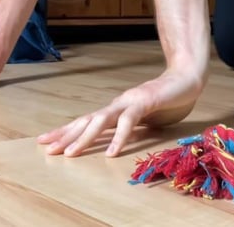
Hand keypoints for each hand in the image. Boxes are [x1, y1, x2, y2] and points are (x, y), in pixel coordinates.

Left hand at [37, 69, 202, 157]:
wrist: (187, 79)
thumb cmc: (166, 102)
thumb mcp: (144, 121)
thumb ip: (129, 130)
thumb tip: (114, 144)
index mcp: (115, 110)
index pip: (85, 121)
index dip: (65, 131)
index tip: (46, 141)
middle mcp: (116, 104)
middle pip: (85, 120)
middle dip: (65, 134)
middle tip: (47, 148)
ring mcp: (129, 102)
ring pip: (101, 120)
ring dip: (84, 138)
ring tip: (70, 153)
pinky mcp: (144, 102)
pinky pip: (129, 122)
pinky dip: (119, 137)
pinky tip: (110, 153)